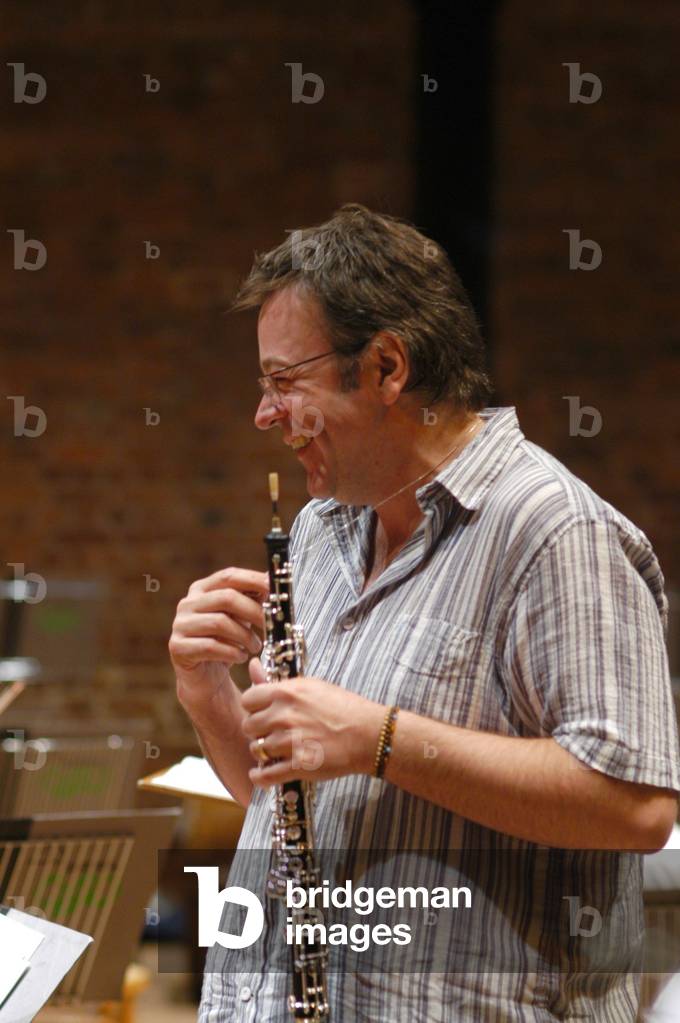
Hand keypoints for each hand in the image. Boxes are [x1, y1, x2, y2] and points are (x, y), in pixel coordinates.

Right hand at [169, 567, 268, 708]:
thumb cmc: (226, 641)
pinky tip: (241, 657)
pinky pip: (210, 647)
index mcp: (202, 589)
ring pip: (220, 623)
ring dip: (245, 636)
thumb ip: (253, 598)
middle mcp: (188, 603)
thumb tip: (272, 581)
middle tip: (270, 624)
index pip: (228, 576)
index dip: (253, 580)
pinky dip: (232, 652)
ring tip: (256, 646)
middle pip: (226, 598)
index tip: (275, 588)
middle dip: (254, 611)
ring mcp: (180, 624)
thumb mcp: (241, 616)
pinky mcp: (178, 647)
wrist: (205, 677)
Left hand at [241, 658, 384, 785]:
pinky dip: (260, 777)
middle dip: (257, 731)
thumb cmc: (343, 707)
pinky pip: (265, 775)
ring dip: (263, 753)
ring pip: (256, 750)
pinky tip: (262, 773)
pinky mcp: (299, 765)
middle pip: (249, 726)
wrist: (369, 734)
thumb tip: (253, 665)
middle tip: (270, 733)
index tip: (261, 713)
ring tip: (276, 751)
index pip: (248, 699)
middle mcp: (285, 716)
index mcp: (286, 693)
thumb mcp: (311, 685)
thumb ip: (277, 681)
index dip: (253, 708)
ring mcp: (290, 742)